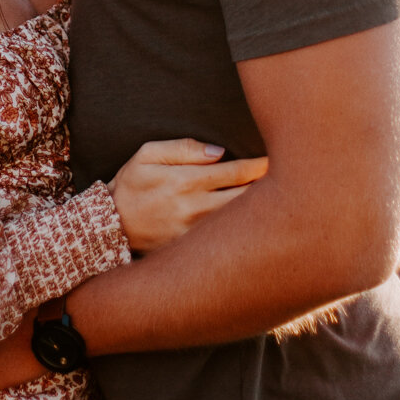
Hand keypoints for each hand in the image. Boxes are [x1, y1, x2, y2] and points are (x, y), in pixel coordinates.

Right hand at [111, 139, 268, 252]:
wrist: (109, 227)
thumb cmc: (131, 185)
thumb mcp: (147, 155)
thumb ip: (183, 148)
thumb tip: (219, 152)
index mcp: (185, 181)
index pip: (237, 172)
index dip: (262, 166)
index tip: (278, 160)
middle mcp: (195, 208)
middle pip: (247, 199)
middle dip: (270, 190)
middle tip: (290, 180)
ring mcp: (196, 233)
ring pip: (240, 221)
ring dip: (261, 212)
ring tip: (281, 202)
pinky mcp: (194, 251)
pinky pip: (226, 241)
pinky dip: (243, 232)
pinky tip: (256, 226)